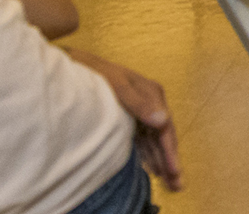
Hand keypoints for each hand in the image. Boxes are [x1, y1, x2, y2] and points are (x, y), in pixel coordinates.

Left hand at [65, 49, 182, 191]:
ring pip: (153, 139)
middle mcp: (149, 102)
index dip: (170, 152)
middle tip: (177, 185)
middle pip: (163, 136)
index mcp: (152, 93)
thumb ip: (139, 102)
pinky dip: (148, 154)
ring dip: (161, 160)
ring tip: (168, 182)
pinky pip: (142, 138)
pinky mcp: (127, 115)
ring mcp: (138, 109)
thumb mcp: (116, 84)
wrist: (71, 63)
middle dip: (170, 160)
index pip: (166, 128)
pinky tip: (149, 166)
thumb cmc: (94, 72)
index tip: (173, 173)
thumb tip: (163, 120)